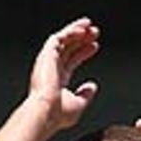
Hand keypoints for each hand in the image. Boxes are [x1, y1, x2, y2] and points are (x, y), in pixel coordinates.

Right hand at [29, 17, 100, 131]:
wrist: (45, 112)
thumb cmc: (58, 114)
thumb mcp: (78, 105)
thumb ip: (85, 95)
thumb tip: (92, 86)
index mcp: (57, 81)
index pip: (71, 61)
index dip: (83, 52)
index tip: (94, 46)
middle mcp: (51, 69)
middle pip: (68, 48)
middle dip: (82, 39)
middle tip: (95, 33)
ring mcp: (48, 61)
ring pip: (63, 39)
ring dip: (77, 30)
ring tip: (91, 26)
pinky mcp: (47, 54)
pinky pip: (60, 37)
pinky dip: (71, 31)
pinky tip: (83, 29)